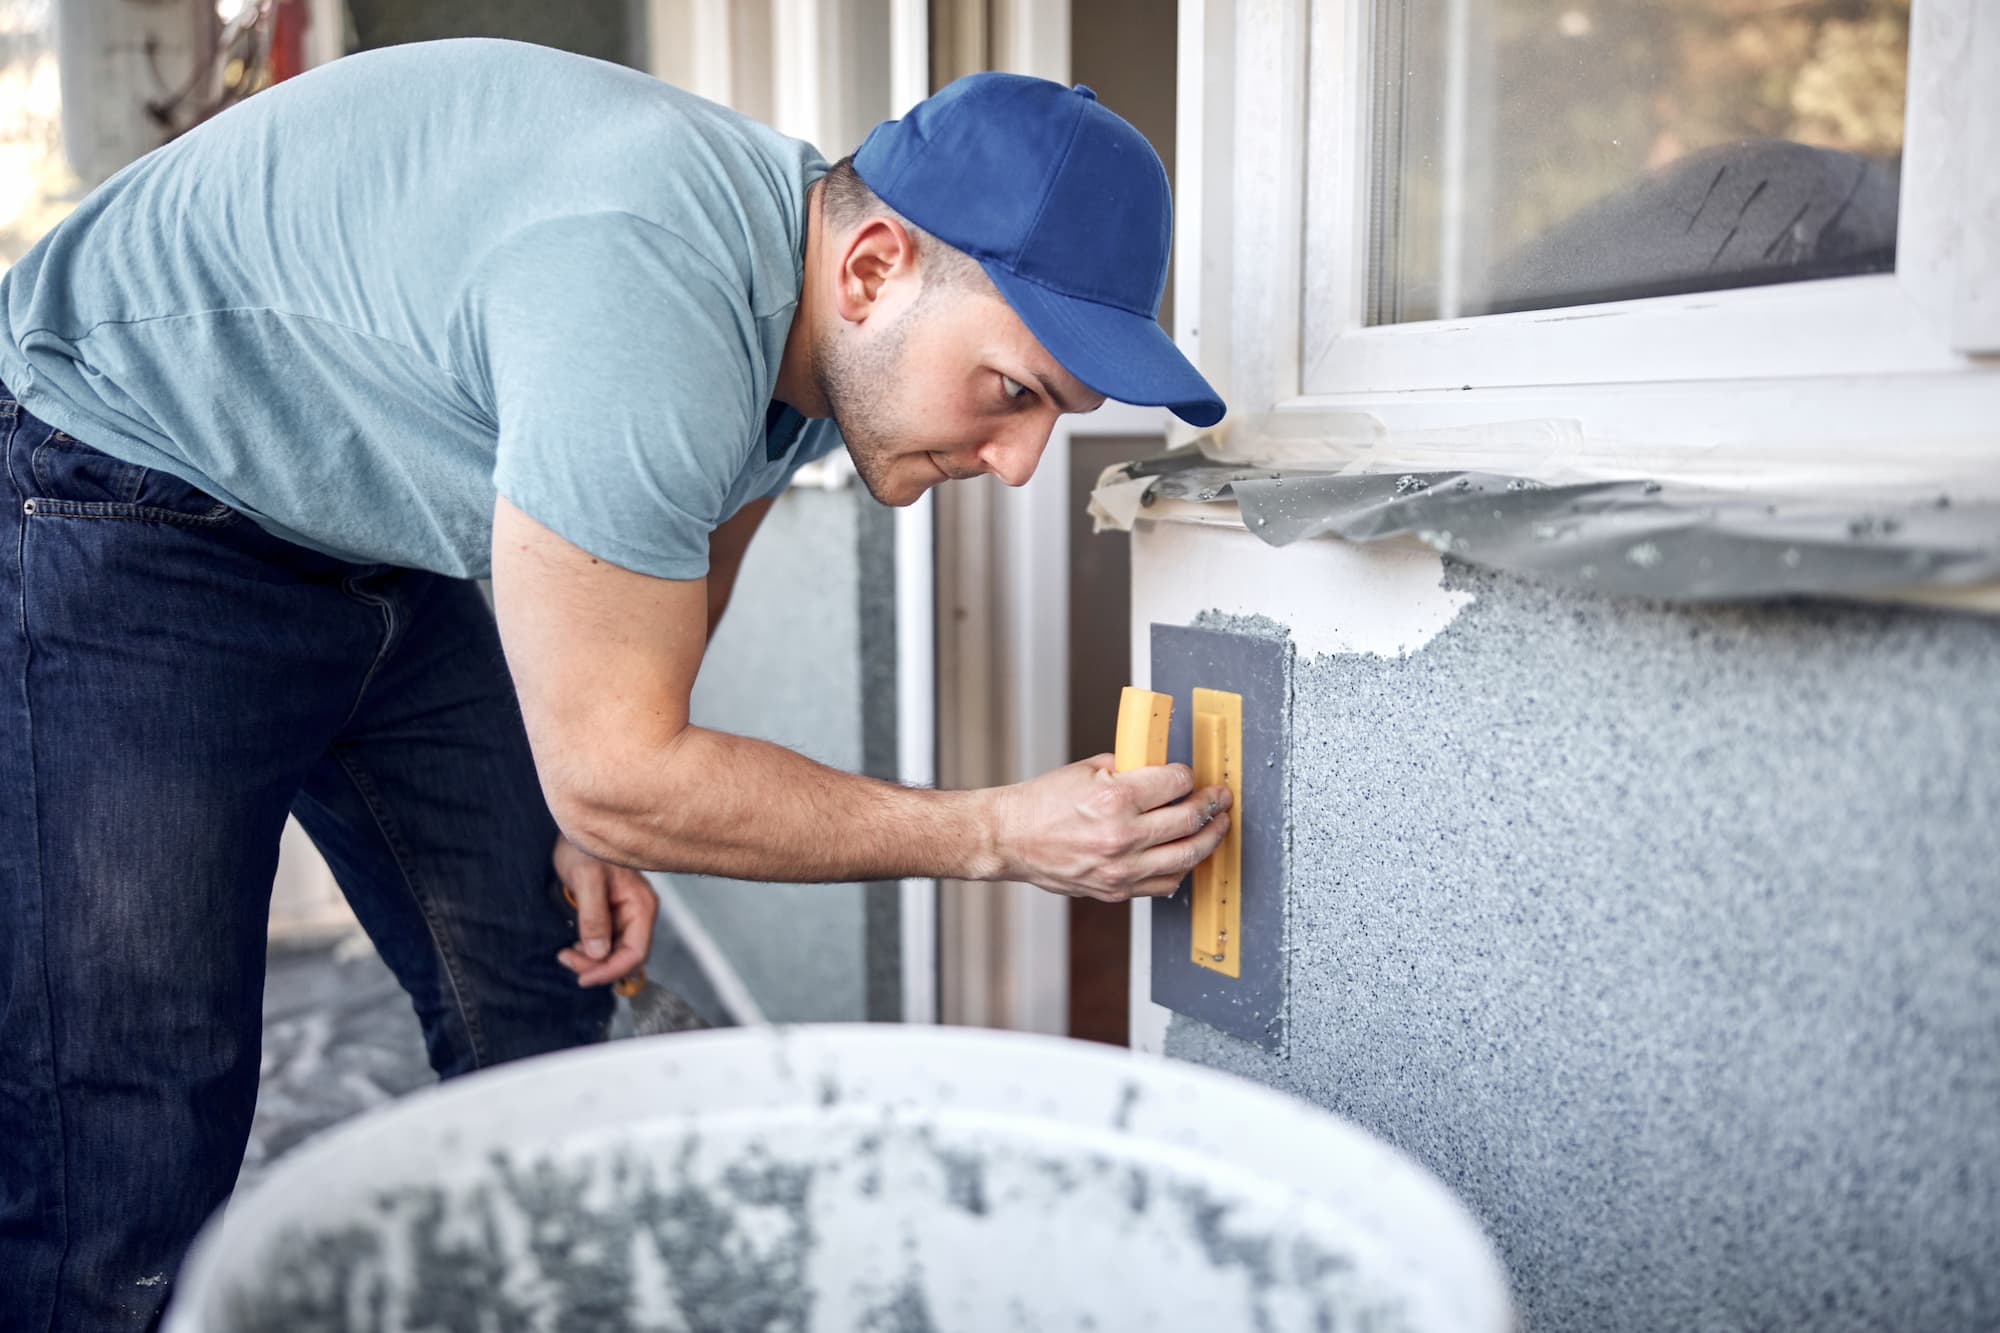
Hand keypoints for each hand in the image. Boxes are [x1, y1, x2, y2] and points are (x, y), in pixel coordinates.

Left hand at [552, 835, 658, 986]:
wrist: (572, 831)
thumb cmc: (583, 847)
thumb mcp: (587, 879)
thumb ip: (594, 916)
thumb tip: (598, 952)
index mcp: (641, 905)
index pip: (636, 952)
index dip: (612, 970)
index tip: (584, 977)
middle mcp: (637, 913)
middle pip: (625, 956)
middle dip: (598, 966)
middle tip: (566, 960)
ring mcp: (624, 915)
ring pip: (613, 953)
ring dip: (591, 960)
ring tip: (566, 952)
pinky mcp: (610, 915)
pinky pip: (604, 943)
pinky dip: (588, 951)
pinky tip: (572, 945)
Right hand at [992, 756, 1231, 902]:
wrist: (1010, 839)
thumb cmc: (1042, 803)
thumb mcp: (1086, 769)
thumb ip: (1129, 768)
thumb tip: (1163, 769)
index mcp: (1114, 798)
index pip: (1176, 782)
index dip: (1189, 775)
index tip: (1191, 775)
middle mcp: (1121, 836)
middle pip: (1190, 820)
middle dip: (1213, 805)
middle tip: (1221, 798)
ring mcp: (1120, 868)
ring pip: (1186, 857)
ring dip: (1210, 839)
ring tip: (1217, 826)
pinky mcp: (1116, 890)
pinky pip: (1165, 883)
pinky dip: (1182, 868)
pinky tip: (1186, 854)